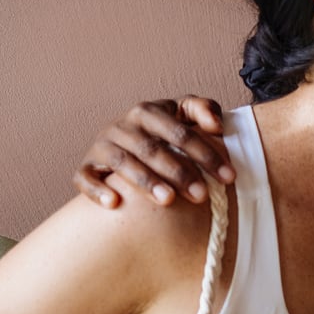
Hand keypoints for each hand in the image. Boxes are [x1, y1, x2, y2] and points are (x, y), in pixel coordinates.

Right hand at [75, 97, 230, 208]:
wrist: (124, 142)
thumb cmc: (163, 132)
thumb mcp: (183, 115)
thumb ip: (203, 110)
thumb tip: (217, 125)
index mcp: (149, 111)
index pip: (180, 132)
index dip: (206, 154)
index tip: (228, 177)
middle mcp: (122, 126)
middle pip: (152, 149)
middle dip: (179, 172)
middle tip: (201, 195)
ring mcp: (102, 145)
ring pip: (121, 162)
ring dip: (145, 181)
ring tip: (167, 200)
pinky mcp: (86, 166)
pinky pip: (84, 177)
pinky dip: (96, 190)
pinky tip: (114, 203)